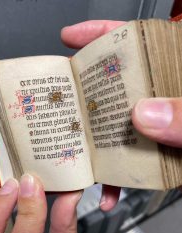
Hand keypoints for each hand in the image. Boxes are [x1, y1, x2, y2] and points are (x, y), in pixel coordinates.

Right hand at [62, 21, 181, 210]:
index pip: (139, 39)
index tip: (72, 37)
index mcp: (181, 70)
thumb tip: (147, 115)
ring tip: (77, 152)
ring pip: (122, 128)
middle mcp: (168, 96)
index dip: (103, 35)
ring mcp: (164, 125)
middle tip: (67, 104)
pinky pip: (134, 161)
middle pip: (120, 87)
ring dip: (98, 145)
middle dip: (90, 97)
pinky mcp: (164, 152)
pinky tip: (109, 192)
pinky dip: (119, 179)